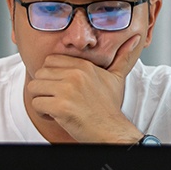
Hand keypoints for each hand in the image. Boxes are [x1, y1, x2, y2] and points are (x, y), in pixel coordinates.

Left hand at [26, 35, 143, 141]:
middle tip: (56, 99)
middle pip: (40, 73)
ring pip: (34, 87)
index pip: (50, 60)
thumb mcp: (117, 78)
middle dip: (44, 88)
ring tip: (54, 108)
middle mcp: (75, 74)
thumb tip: (136, 39)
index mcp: (84, 66)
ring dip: (41, 99)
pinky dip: (42, 113)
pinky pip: (36, 104)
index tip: (61, 88)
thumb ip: (122, 57)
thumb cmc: (110, 107)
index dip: (52, 76)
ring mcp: (67, 90)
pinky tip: (55, 117)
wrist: (112, 131)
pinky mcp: (61, 106)